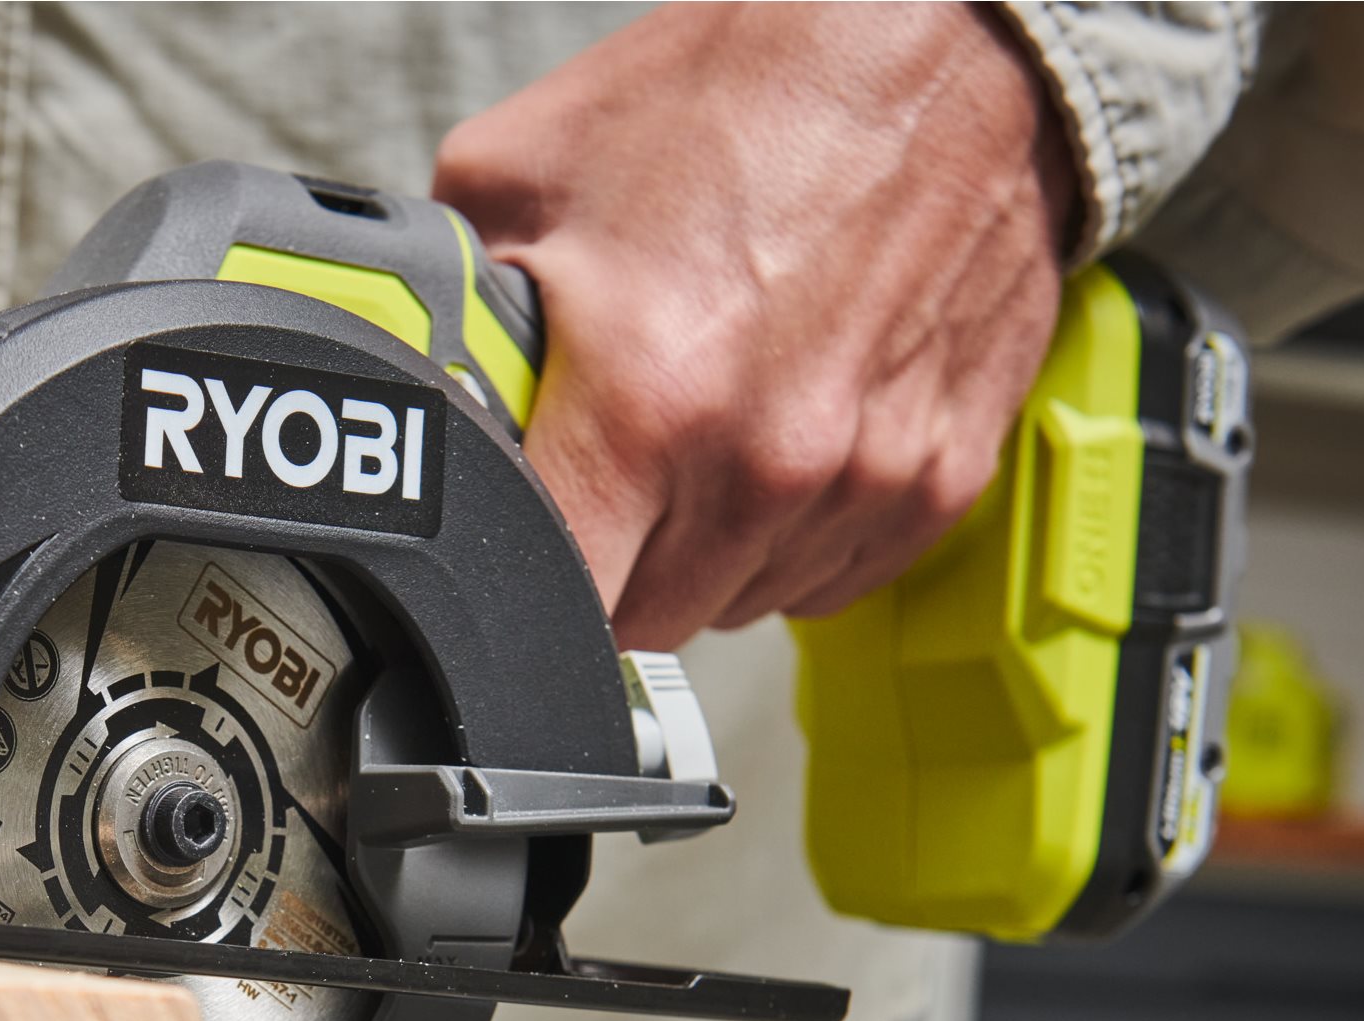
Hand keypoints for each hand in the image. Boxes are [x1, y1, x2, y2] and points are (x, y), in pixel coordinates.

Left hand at [435, 2, 1077, 649]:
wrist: (947, 50)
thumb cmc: (750, 93)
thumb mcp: (526, 170)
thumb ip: (455, 302)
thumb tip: (415, 374)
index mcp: (649, 405)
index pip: (555, 606)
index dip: (522, 589)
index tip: (517, 558)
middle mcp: (763, 465)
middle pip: (646, 620)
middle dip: (612, 561)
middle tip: (611, 465)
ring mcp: (864, 485)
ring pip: (740, 602)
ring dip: (707, 546)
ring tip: (708, 423)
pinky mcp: (940, 486)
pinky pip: (832, 576)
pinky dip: (797, 531)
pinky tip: (785, 430)